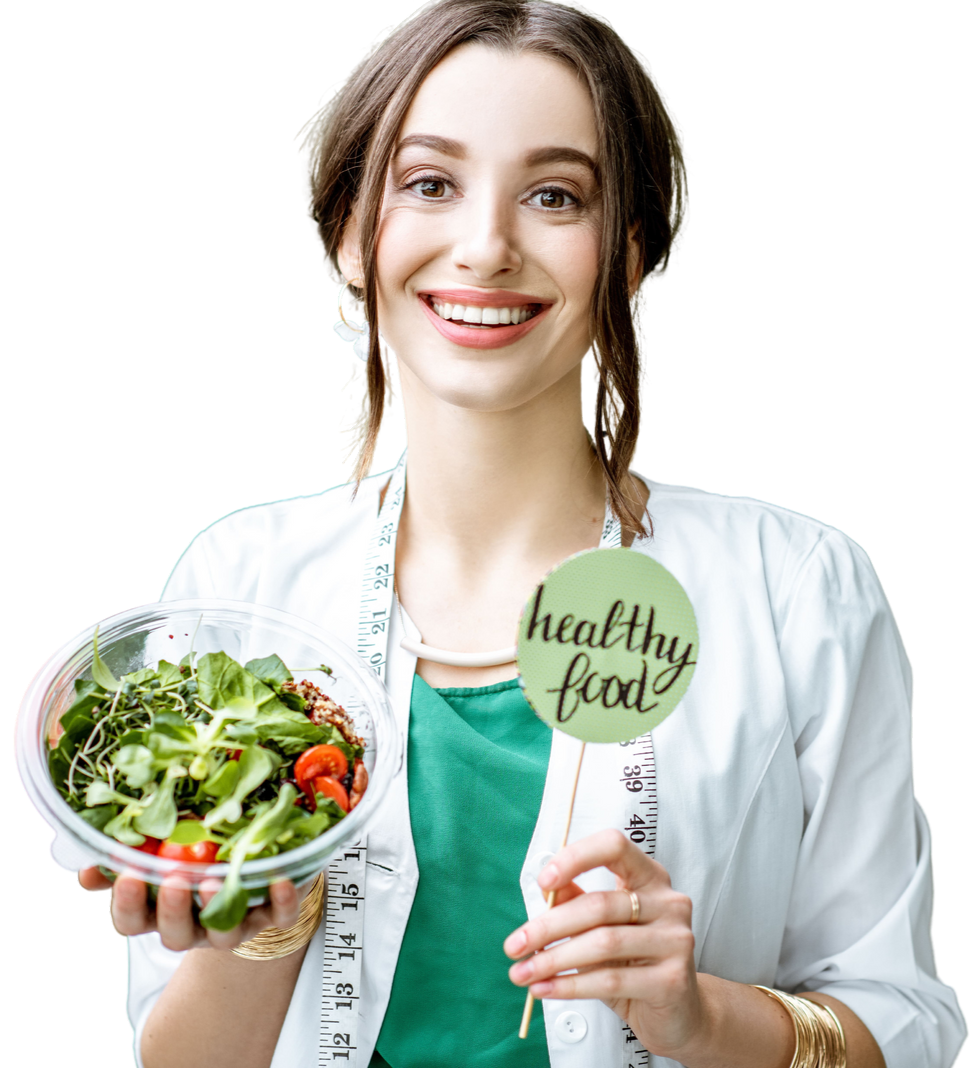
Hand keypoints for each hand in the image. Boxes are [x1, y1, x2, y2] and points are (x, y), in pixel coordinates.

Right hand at [78, 865, 319, 953]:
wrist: (258, 862)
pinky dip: (280, 901)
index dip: (126, 904)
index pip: (132, 920)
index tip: (127, 875)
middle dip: (171, 910)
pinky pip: (279, 917)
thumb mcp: (160, 846)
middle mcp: (195, 924)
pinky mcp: (273, 915)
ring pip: (223, 933)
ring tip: (213, 882)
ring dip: (216, 909)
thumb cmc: (200, 852)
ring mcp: (234, 924)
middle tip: (171, 881)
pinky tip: (280, 881)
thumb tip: (89, 862)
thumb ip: (127, 852)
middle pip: (174, 934)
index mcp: (161, 909)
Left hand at [504, 829, 704, 1059]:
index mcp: (650, 877)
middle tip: (514, 944)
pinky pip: (611, 979)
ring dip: (554, 960)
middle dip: (548, 926)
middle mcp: (669, 902)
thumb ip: (576, 902)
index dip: (576, 857)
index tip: (543, 881)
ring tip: (523, 972)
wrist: (679, 1013)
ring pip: (603, 943)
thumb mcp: (602, 927)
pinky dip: (570, 986)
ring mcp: (675, 940)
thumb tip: (544, 888)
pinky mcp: (673, 980)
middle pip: (599, 904)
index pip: (613, 846)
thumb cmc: (634, 962)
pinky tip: (546, 989)